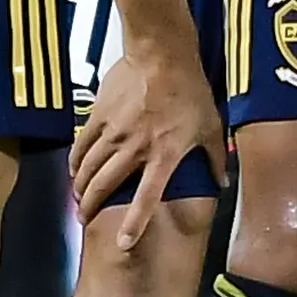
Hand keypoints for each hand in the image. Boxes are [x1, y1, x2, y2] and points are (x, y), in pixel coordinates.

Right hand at [71, 39, 226, 251]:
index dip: (134, 224)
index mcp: (163, 156)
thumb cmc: (190, 90)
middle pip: (105, 187)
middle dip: (92, 207)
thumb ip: (214, 158)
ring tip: (78, 198)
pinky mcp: (98, 116)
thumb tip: (223, 183)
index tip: (123, 243)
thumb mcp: (211, 126)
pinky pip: (80, 145)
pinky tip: (74, 169)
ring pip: (88, 168)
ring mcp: (113, 133)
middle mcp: (134, 149)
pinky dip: (74, 161)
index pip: (146, 198)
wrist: (161, 53)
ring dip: (81, 187)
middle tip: (85, 218)